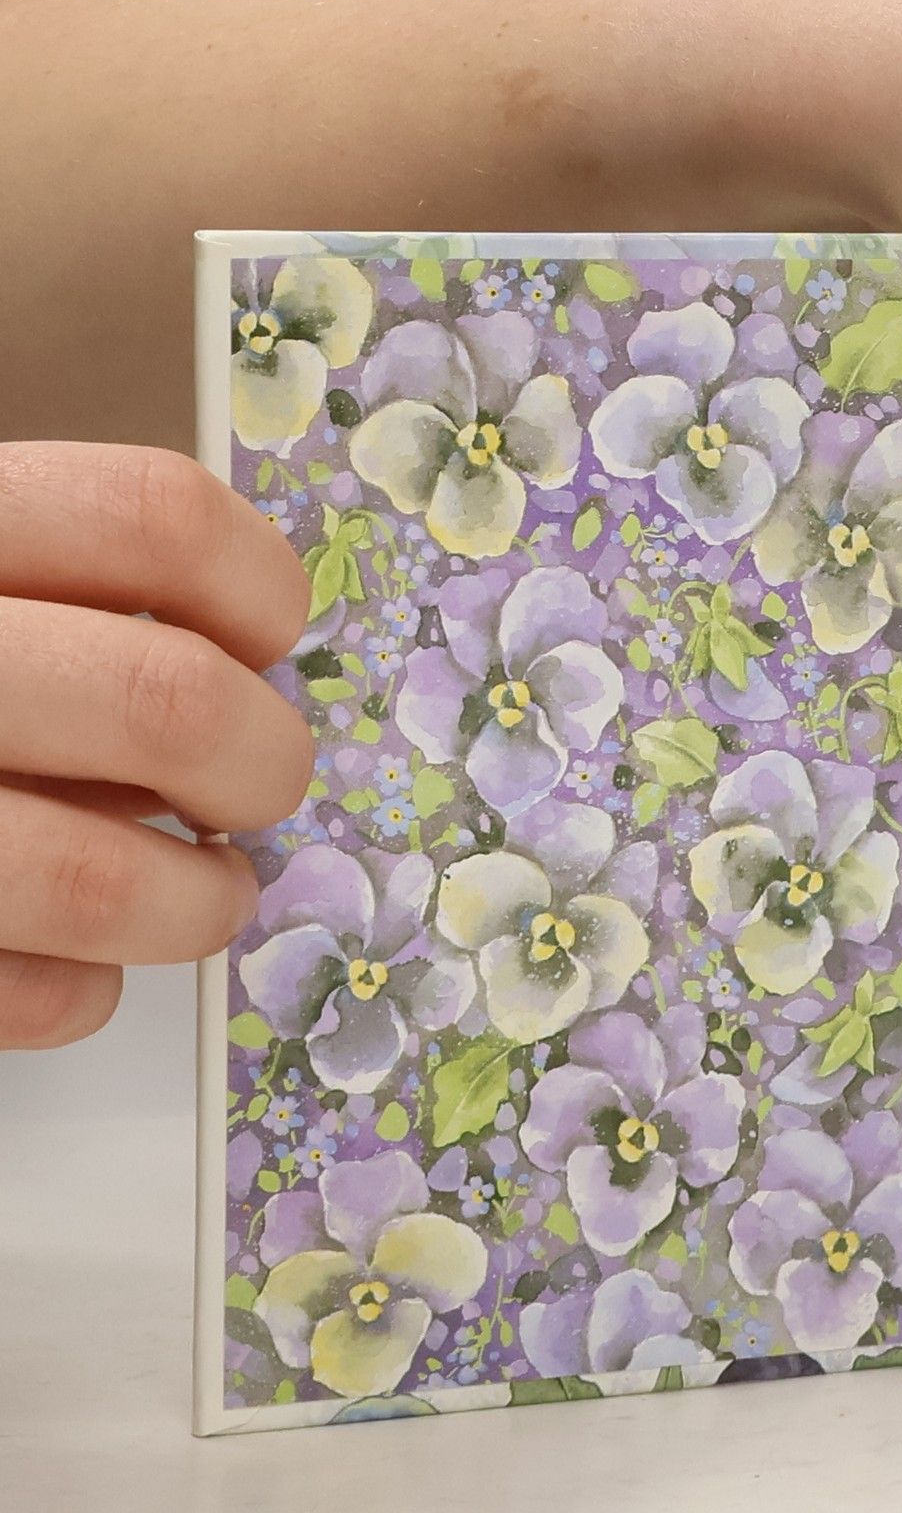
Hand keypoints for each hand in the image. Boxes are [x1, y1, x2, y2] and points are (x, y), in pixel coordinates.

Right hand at [0, 445, 313, 1047]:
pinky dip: (80, 993)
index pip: (150, 517)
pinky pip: (26, 995)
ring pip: (101, 881)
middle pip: (165, 702)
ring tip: (201, 894)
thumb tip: (249, 676)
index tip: (263, 641)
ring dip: (195, 905)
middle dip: (260, 767)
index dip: (254, 588)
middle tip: (251, 792)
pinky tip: (70, 962)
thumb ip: (64, 598)